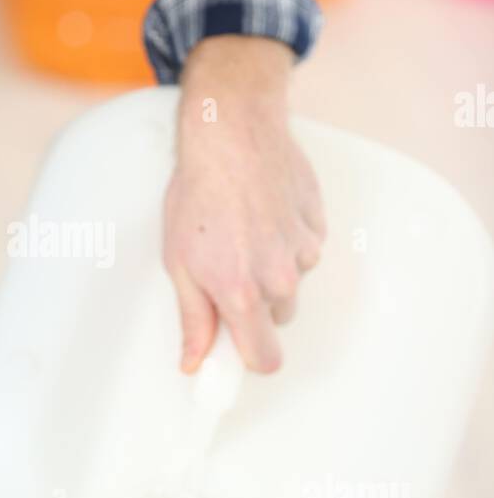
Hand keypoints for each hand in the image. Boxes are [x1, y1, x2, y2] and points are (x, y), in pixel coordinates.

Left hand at [162, 36, 326, 373]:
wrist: (231, 135)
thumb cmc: (198, 194)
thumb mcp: (180, 263)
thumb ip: (194, 319)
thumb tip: (195, 361)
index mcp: (242, 294)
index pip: (265, 359)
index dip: (251, 357)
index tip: (238, 349)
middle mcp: (279, 279)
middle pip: (278, 320)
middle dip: (256, 305)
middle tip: (228, 269)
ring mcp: (303, 252)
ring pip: (292, 283)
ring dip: (272, 270)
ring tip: (244, 233)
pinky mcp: (317, 227)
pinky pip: (304, 250)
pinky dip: (287, 240)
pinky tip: (264, 214)